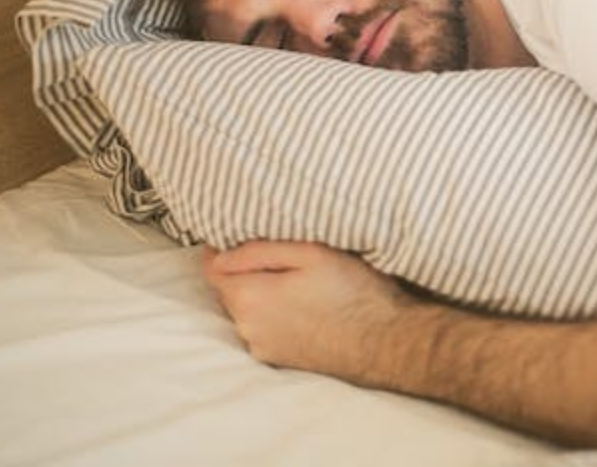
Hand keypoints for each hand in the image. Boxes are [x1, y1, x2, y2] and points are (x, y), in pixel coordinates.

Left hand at [201, 241, 413, 380]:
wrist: (384, 342)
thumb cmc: (352, 292)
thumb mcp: (310, 253)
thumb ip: (258, 251)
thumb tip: (220, 253)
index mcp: (249, 297)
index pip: (211, 268)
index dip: (221, 249)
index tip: (239, 236)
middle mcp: (247, 327)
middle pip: (229, 290)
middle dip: (245, 272)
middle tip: (281, 257)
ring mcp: (262, 347)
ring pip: (247, 310)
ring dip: (261, 295)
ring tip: (297, 283)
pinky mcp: (279, 360)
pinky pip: (264, 329)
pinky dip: (274, 316)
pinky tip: (304, 307)